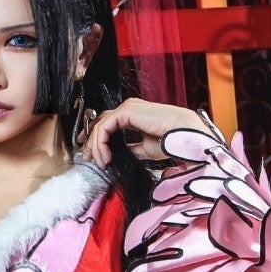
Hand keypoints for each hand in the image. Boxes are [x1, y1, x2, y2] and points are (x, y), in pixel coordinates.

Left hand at [78, 97, 215, 166]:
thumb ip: (131, 149)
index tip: (92, 155)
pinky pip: (104, 127)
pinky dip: (101, 143)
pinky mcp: (125, 111)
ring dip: (96, 147)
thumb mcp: (145, 149)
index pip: (108, 124)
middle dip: (90, 142)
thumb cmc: (172, 140)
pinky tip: (105, 157)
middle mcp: (129, 109)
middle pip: (101, 123)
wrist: (183, 134)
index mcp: (134, 115)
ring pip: (100, 126)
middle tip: (88, 159)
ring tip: (102, 163)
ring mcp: (127, 108)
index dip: (96, 139)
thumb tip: (117, 156)